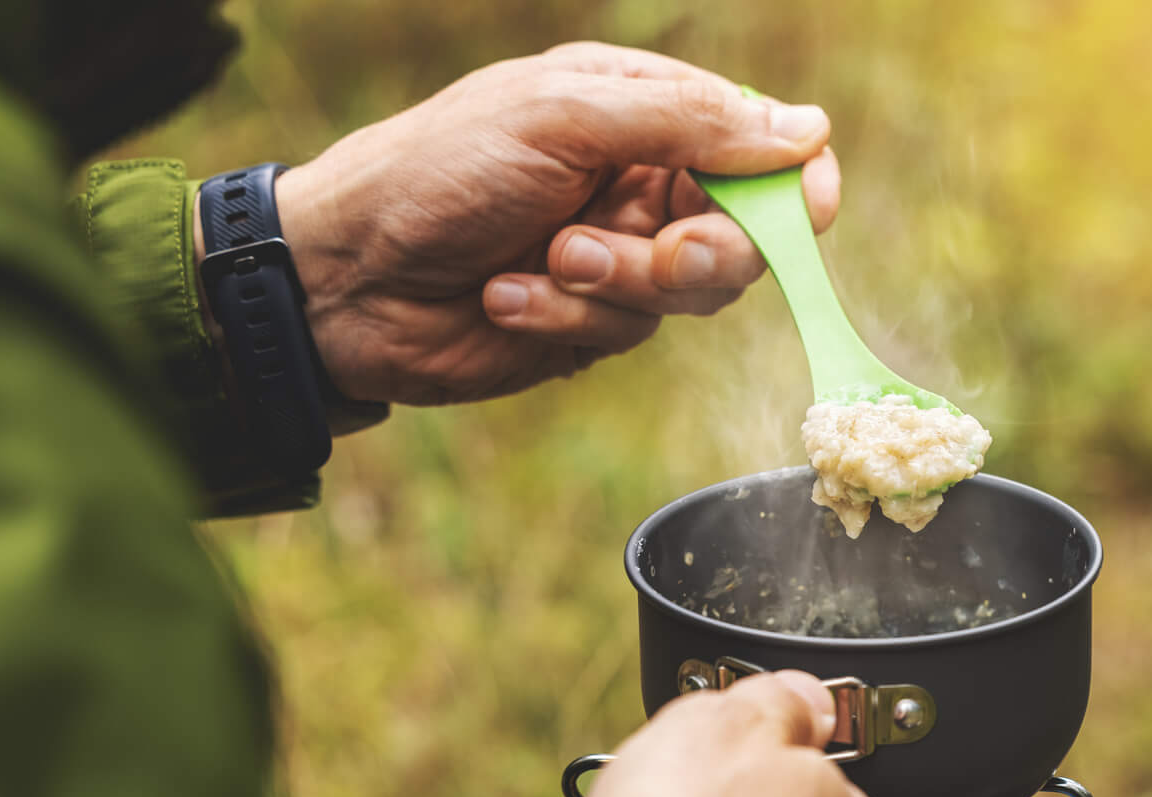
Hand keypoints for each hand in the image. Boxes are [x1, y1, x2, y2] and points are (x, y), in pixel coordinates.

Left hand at [254, 43, 840, 405]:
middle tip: (654, 256)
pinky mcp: (591, 322)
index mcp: (639, 108)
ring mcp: (619, 256)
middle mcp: (640, 180)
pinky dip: (567, 318)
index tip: (807, 212)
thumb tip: (806, 132)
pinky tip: (505, 295)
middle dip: (701, 252)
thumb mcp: (563, 117)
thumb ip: (687, 122)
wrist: (344, 275)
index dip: (794, 183)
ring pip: (694, 292)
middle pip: (746, 231)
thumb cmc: (437, 171)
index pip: (758, 143)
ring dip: (619, 284)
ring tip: (546, 264)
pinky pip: (628, 333)